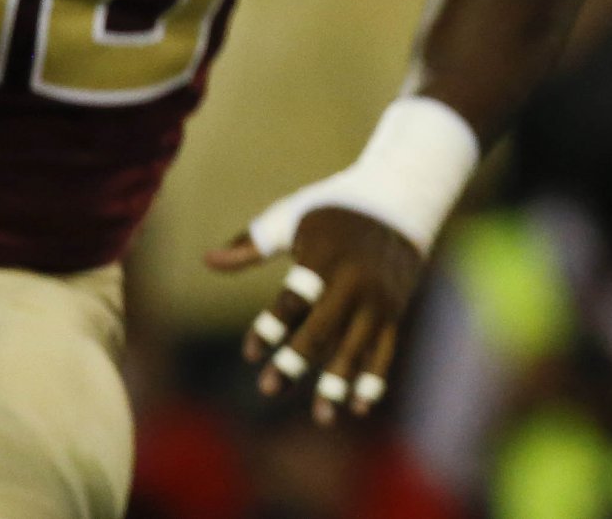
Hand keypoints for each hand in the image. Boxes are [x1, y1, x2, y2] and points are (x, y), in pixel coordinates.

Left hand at [208, 205, 425, 425]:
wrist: (403, 195)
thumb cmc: (336, 206)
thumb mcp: (293, 216)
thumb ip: (252, 243)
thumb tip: (207, 261)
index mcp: (325, 256)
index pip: (294, 299)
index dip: (270, 328)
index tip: (251, 354)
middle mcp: (354, 280)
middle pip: (323, 328)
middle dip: (296, 361)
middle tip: (270, 389)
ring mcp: (378, 297)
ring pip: (357, 346)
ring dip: (339, 382)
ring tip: (322, 416)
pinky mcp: (394, 308)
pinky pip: (385, 348)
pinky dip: (375, 378)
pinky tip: (359, 407)